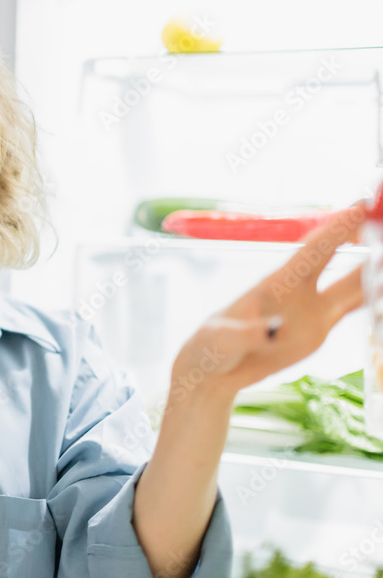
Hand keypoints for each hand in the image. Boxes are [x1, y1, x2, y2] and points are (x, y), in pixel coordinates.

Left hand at [169, 201, 367, 400]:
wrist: (214, 371)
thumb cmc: (211, 346)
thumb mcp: (222, 340)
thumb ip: (248, 333)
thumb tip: (275, 330)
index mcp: (275, 283)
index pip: (312, 249)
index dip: (336, 228)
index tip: (361, 206)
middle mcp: (298, 291)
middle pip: (338, 258)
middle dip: (363, 237)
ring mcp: (311, 310)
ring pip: (353, 285)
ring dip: (376, 272)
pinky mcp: (318, 330)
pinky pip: (352, 311)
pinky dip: (373, 300)